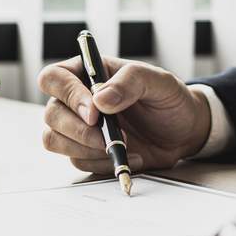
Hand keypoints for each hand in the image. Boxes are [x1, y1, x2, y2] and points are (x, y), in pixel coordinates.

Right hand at [38, 56, 211, 173]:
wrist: (183, 131)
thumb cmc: (169, 99)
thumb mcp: (159, 82)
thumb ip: (130, 81)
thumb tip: (99, 99)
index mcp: (88, 72)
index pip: (54, 78)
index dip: (68, 96)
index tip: (94, 113)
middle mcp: (76, 99)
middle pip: (51, 114)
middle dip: (79, 131)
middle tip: (110, 137)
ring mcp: (78, 126)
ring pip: (54, 140)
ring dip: (85, 149)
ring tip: (120, 146)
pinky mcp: (86, 151)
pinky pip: (77, 161)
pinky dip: (102, 163)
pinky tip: (129, 155)